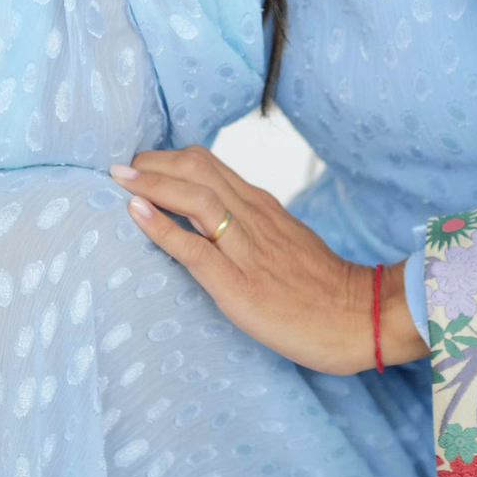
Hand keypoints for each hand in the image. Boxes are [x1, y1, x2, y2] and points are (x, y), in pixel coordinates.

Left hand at [109, 149, 427, 375]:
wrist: (358, 318)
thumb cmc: (321, 287)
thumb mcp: (285, 240)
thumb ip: (252, 225)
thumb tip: (212, 220)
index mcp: (261, 205)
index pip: (207, 163)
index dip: (167, 158)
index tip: (139, 164)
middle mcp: (253, 217)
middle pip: (196, 168)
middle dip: (152, 163)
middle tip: (119, 167)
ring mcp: (247, 249)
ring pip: (195, 198)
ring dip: (151, 184)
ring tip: (119, 178)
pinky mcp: (239, 285)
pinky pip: (195, 249)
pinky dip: (161, 227)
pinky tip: (135, 213)